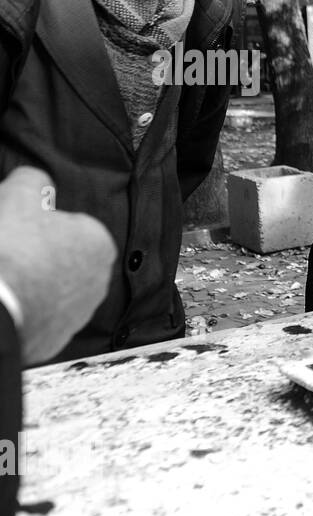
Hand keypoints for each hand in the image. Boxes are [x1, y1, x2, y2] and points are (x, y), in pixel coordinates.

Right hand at [0, 167, 115, 364]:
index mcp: (99, 243)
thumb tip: (36, 179)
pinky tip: (11, 298)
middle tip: (12, 250)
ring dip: (35, 281)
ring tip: (9, 275)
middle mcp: (100, 280)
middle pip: (65, 257)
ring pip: (55, 287)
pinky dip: (28, 307)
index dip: (40, 224)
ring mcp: (81, 312)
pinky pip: (44, 314)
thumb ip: (33, 180)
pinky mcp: (59, 336)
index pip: (71, 225)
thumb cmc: (12, 249)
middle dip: (41, 254)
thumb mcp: (18, 195)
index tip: (20, 227)